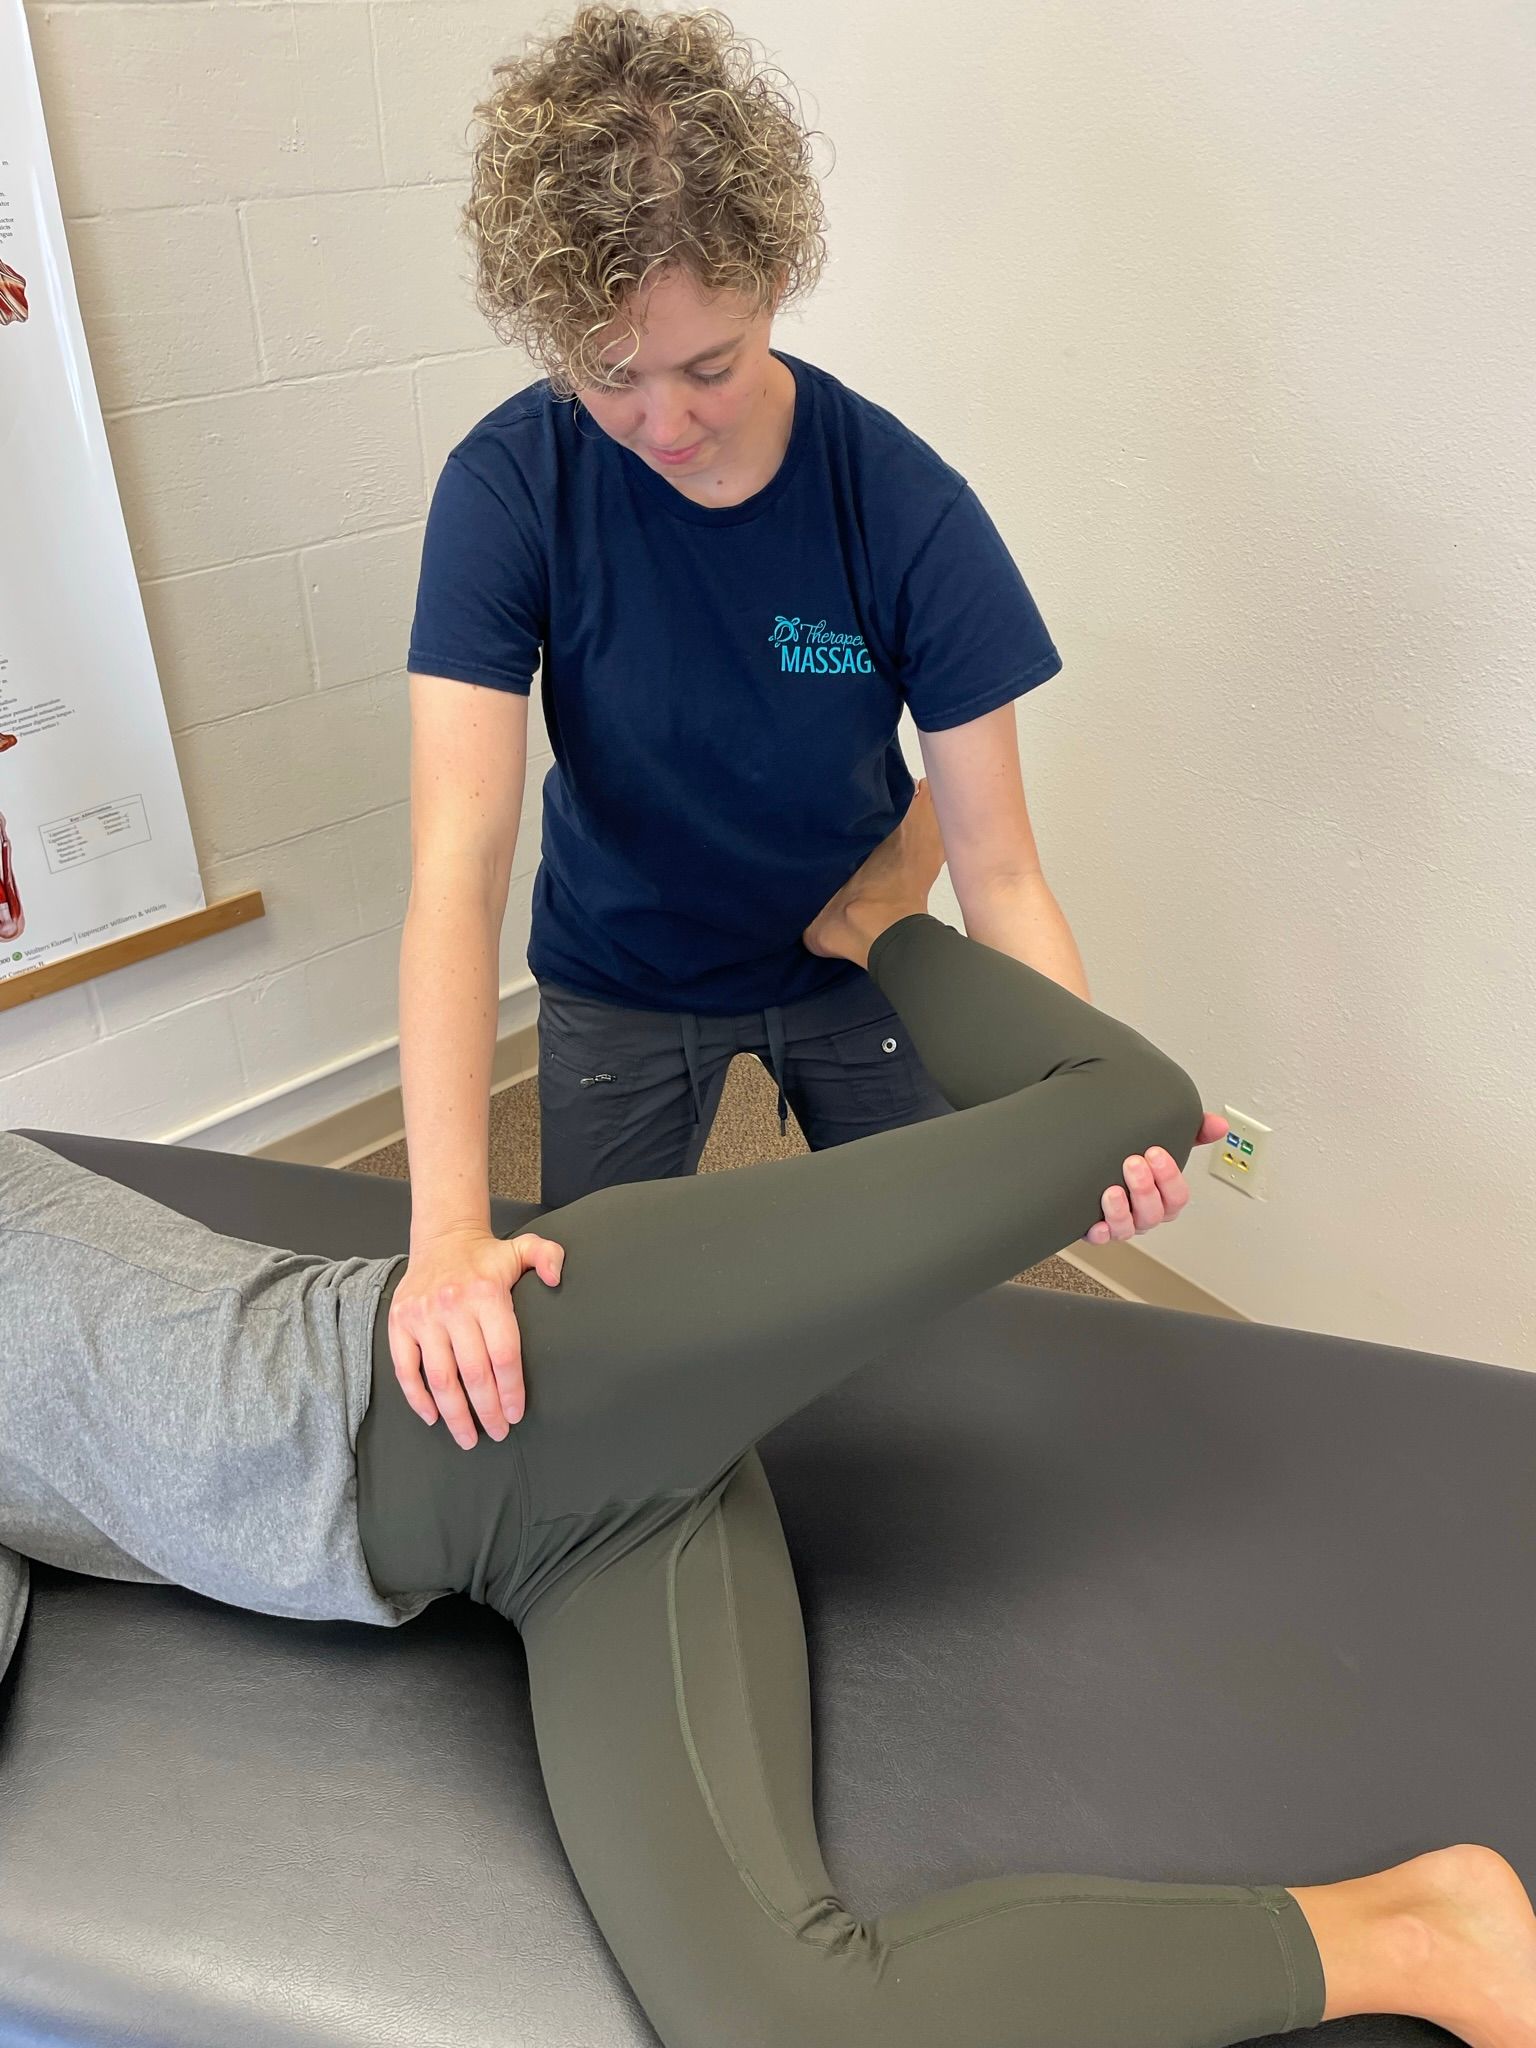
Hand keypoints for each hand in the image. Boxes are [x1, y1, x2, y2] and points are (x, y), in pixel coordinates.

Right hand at [388, 1225, 564, 1448]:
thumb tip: (558, 1280)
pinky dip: (417, 1398)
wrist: (442, 1238)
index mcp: (486, 1293)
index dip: (510, 1389)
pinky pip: (405, 1369)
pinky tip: (433, 1417)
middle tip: (498, 1433)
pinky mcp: (399, 1322)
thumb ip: (549, 1257)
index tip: (515, 1414)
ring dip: (454, 1414)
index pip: (502, 1353)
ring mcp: (423, 1316)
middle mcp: (452, 1306)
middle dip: (487, 1410)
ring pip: (440, 1378)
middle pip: (473, 1372)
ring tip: (469, 1438)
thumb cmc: (488, 1256)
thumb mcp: (524, 1249)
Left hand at [1083, 1113, 1227, 1245]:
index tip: (1155, 1152)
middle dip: (1144, 1189)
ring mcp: (1124, 1224)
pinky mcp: (1099, 1230)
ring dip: (1121, 1210)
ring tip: (1112, 1190)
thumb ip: (1194, 1132)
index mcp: (1166, 1198)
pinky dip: (1100, 1233)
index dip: (1169, 1177)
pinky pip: (1101, 1239)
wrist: (1097, 1173)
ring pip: (1128, 1228)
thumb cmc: (1139, 1163)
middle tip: (1133, 1163)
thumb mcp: (1168, 1142)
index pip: (1177, 1196)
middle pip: (1153, 1212)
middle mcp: (1146, 1214)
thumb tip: (1219, 1125)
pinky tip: (1097, 1224)